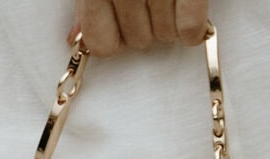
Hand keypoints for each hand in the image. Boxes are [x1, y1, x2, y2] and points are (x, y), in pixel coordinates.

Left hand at [77, 1, 207, 54]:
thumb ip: (89, 6)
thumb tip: (76, 40)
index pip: (100, 44)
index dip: (112, 38)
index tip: (118, 23)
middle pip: (137, 42)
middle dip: (143, 27)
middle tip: (149, 2)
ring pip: (165, 36)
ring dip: (169, 22)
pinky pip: (189, 29)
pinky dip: (192, 25)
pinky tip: (187, 7)